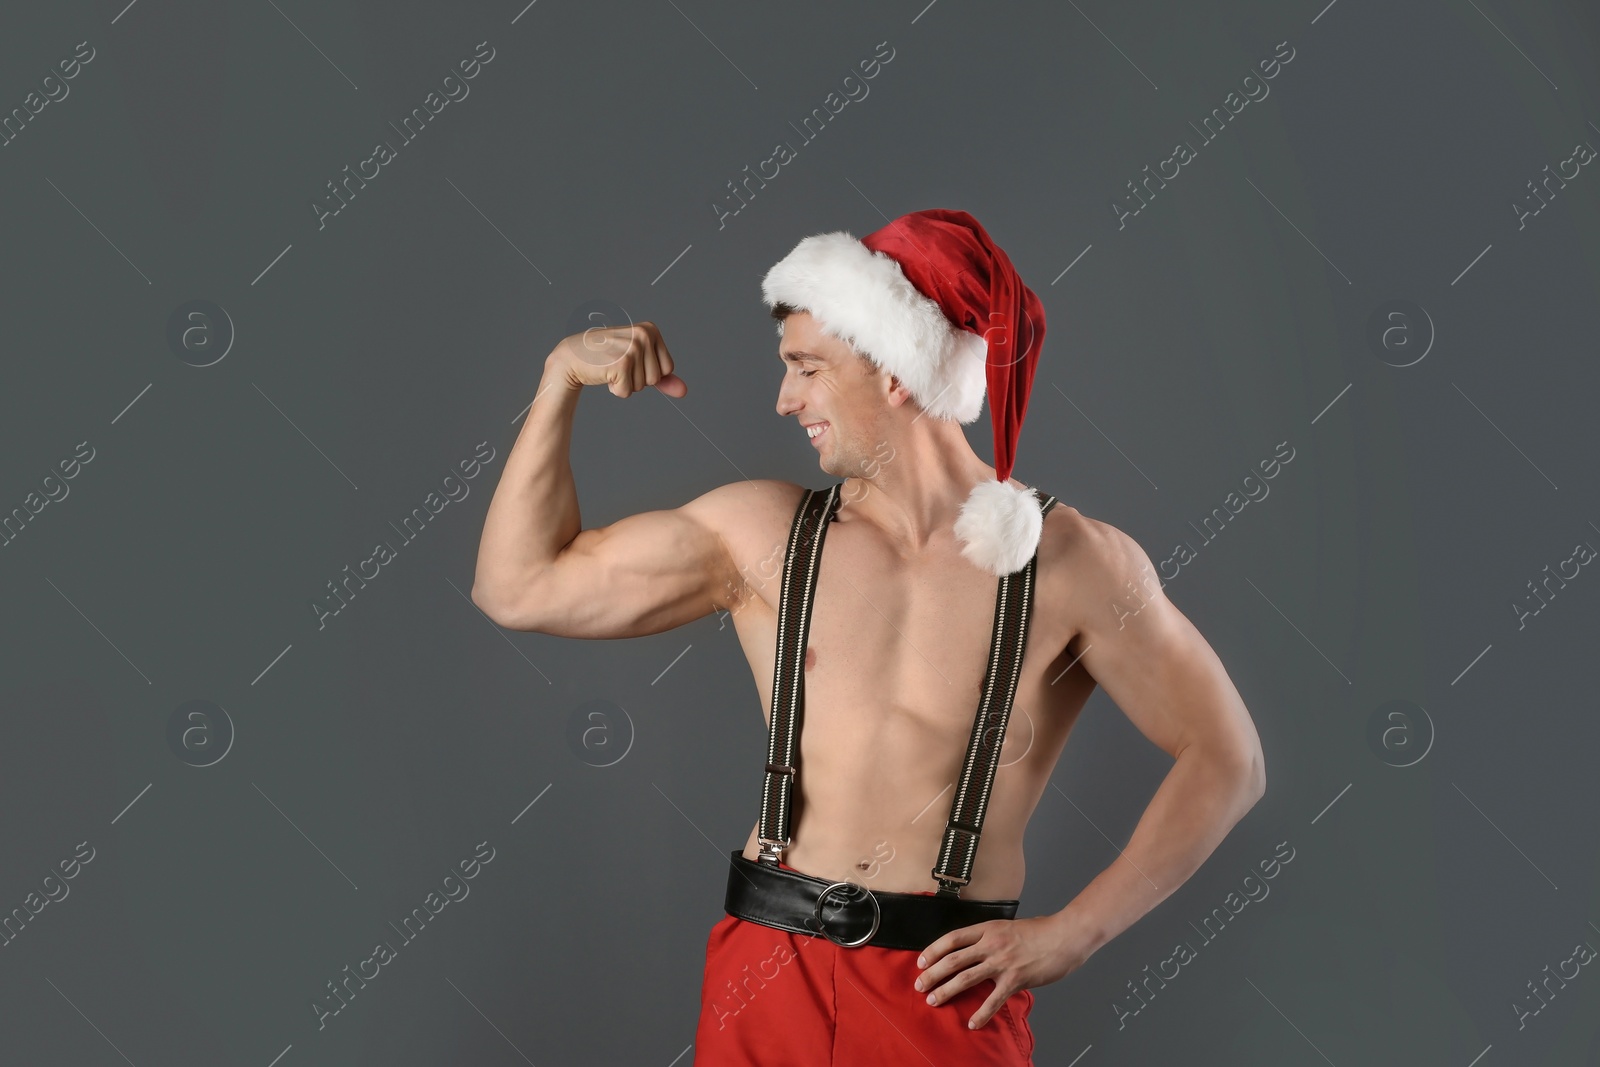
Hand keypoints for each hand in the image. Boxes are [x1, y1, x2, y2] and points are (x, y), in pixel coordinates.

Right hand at [550, 320, 686, 398]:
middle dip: (636, 379)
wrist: (573, 357)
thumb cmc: (607, 358)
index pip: (667, 368)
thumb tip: (683, 391)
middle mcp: (644, 335)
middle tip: (617, 364)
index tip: (630, 360)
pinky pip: (627, 392)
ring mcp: (632, 348)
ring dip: (625, 384)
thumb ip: (663, 377)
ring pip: (642, 386)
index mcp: (651, 329)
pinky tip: (604, 374)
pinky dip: (615, 390)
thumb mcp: (638, 363)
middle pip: (655, 378)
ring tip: (610, 368)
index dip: (648, 372)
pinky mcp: (621, 364)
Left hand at [914, 913, 1092, 1029]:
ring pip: (965, 978)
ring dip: (946, 990)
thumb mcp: (1010, 927)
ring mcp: (1002, 962)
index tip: (921, 961)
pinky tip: (972, 1023)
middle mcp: (991, 944)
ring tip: (933, 1000)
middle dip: (932, 974)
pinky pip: (993, 1000)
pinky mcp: (1015, 979)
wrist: (1065, 936)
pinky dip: (981, 1014)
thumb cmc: (1041, 931)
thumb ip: (993, 937)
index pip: (952, 939)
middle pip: (953, 959)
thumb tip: (978, 949)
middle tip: (919, 985)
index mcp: (988, 929)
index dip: (933, 950)